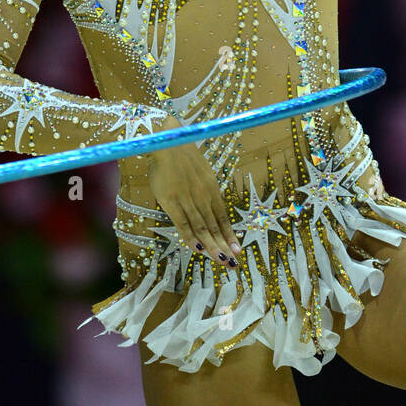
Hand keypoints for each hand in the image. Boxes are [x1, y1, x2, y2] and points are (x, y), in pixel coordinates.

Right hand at [147, 124, 241, 265]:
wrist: (168, 142)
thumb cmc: (183, 155)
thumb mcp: (202, 172)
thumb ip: (206, 190)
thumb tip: (210, 205)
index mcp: (212, 189)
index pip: (223, 217)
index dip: (230, 235)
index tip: (237, 250)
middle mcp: (203, 196)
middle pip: (215, 226)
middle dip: (224, 246)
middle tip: (233, 263)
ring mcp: (188, 200)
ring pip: (202, 228)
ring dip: (212, 246)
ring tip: (221, 261)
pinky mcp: (172, 201)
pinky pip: (183, 223)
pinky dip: (190, 237)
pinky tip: (198, 249)